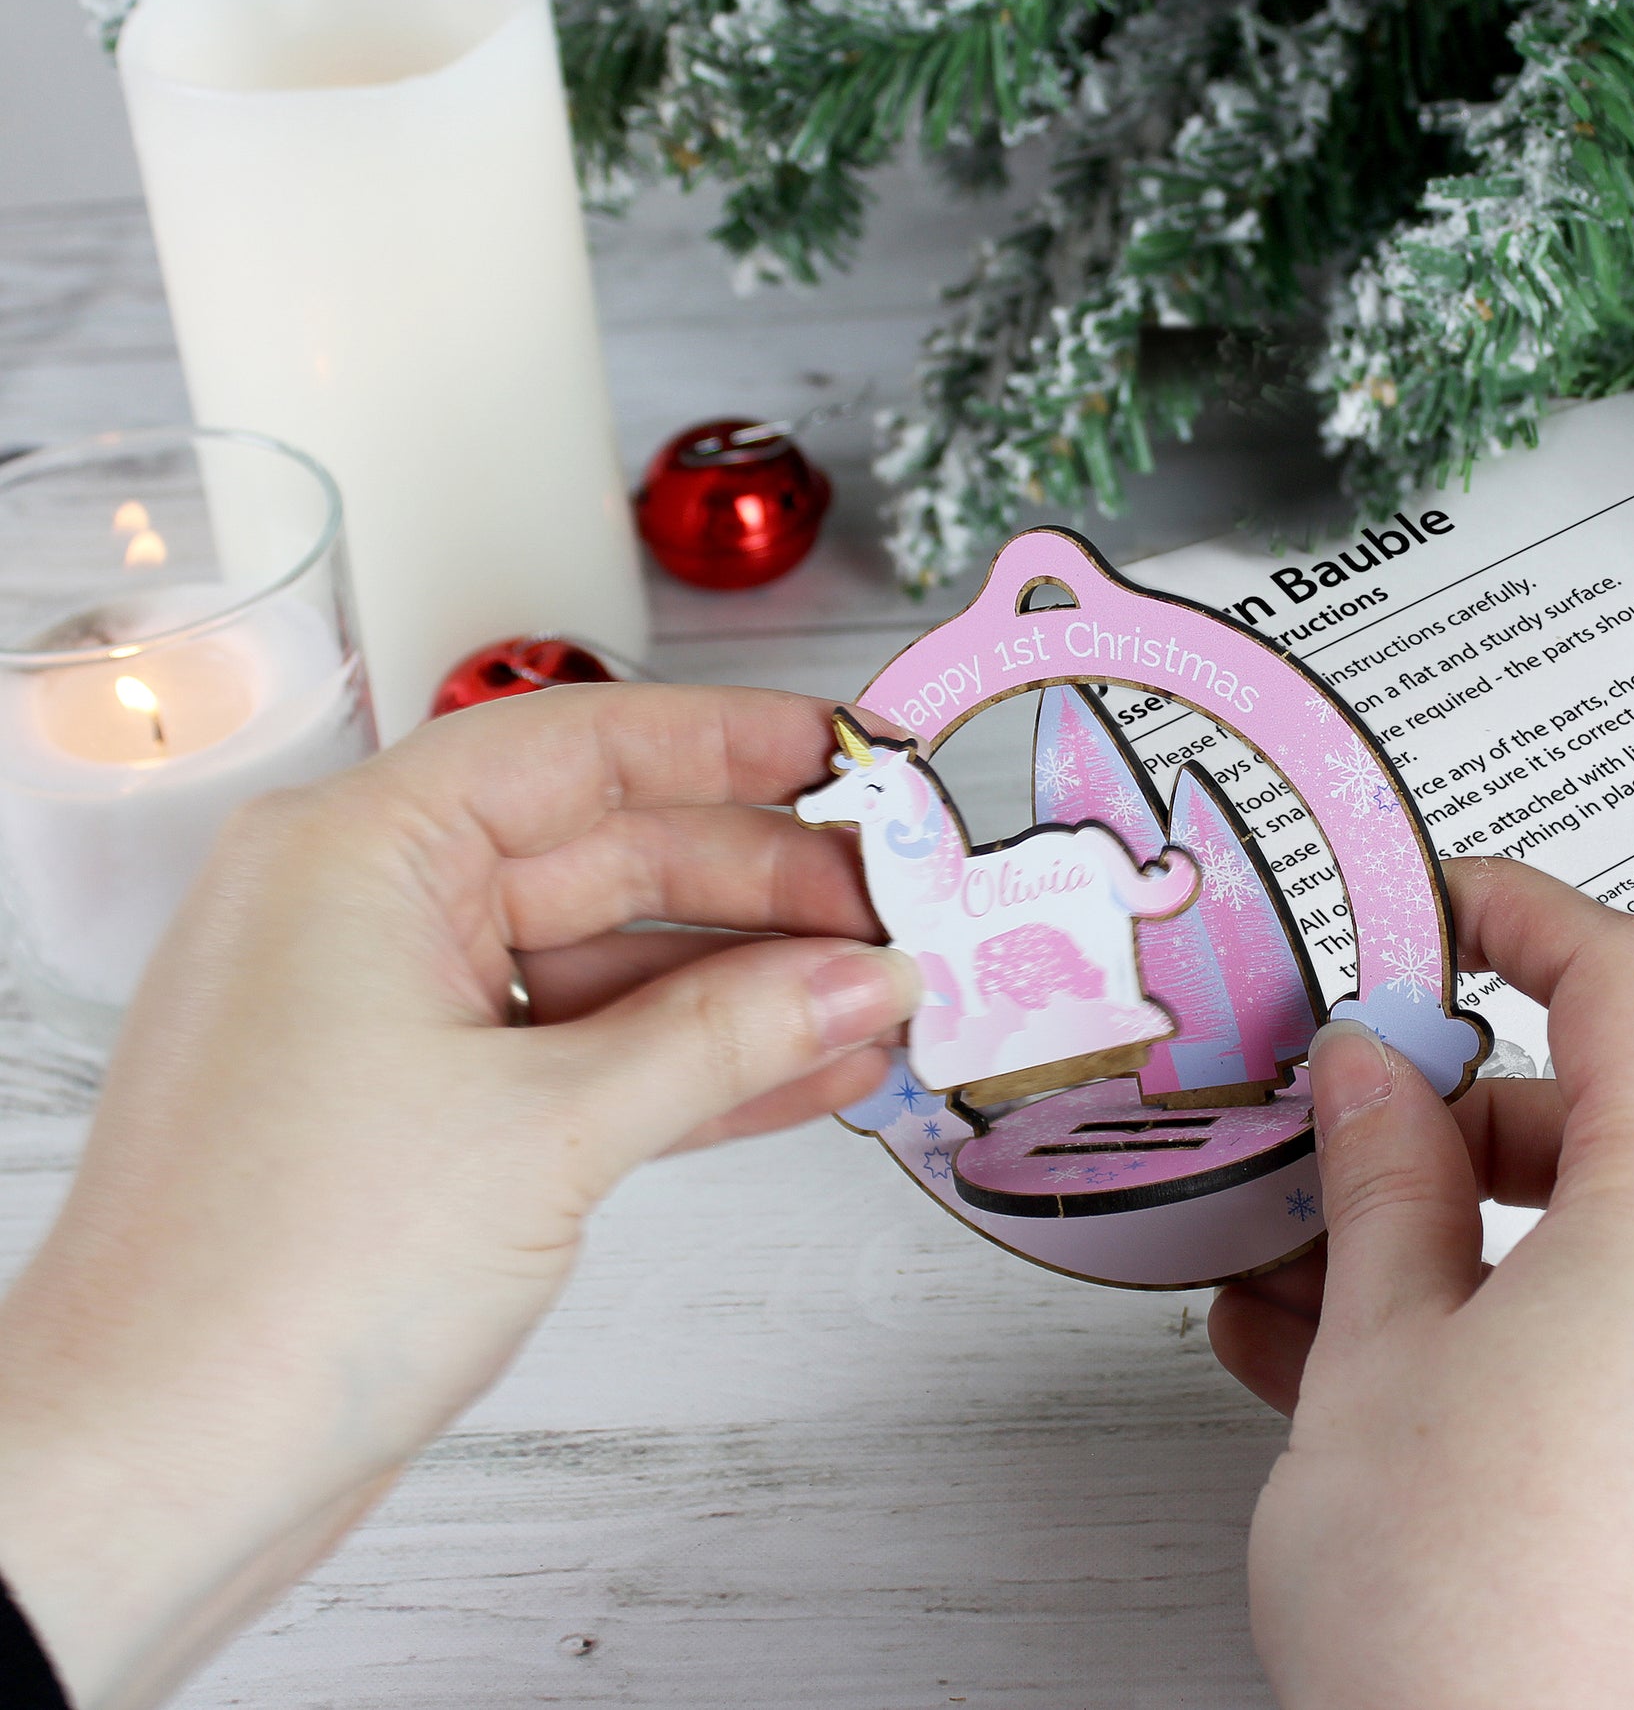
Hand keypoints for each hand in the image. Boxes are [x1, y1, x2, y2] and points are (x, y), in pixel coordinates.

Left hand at [0, 684, 915, 1709]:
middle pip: (609, 853)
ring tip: (881, 1001)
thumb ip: (724, 1040)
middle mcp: (370, 909)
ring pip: (608, 960)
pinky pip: (582, 1048)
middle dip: (765, 890)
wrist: (152, 1477)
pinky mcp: (425, 1105)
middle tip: (897, 914)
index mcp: (359, 854)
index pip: (577, 747)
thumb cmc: (282, 1286)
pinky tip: (810, 1070)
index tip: (847, 750)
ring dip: (746, 988)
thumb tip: (862, 980)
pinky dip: (690, 1063)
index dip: (729, 740)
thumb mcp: (548, 1133)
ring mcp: (396, 1011)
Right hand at [1211, 858, 1633, 1709]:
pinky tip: (1324, 1356)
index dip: (1522, 913)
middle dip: (1439, 1109)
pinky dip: (1460, 1316)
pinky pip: (1568, 1339)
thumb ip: (1381, 1180)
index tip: (1430, 904)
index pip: (1629, 984)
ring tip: (1285, 1260)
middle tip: (1320, 1120)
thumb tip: (1373, 1075)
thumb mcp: (1379, 1350)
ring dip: (1424, 1227)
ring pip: (1564, 1238)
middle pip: (1591, 1117)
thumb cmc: (1473, 1620)